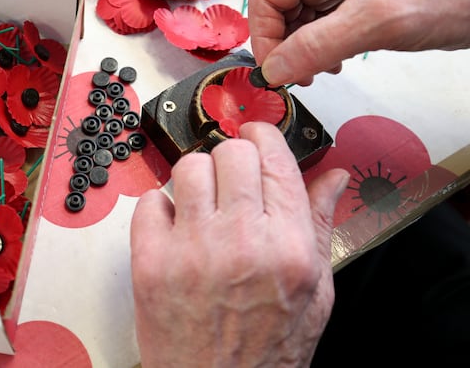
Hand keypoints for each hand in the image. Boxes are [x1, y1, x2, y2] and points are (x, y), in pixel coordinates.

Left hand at [130, 122, 348, 367]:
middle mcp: (242, 241)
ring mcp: (193, 249)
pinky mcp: (152, 261)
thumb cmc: (268, 349)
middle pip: (230, 152)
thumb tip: (332, 176)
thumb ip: (320, 224)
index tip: (255, 134)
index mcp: (289, 245)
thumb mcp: (316, 292)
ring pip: (188, 167)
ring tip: (202, 206)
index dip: (262, 135)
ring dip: (196, 179)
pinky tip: (175, 230)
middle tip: (231, 180)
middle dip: (231, 158)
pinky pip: (149, 201)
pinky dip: (160, 209)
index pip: (273, 155)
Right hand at [248, 0, 469, 85]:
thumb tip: (272, 70)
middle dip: (282, 45)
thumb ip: (317, 46)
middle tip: (298, 77)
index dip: (264, 36)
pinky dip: (319, 47)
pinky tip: (334, 62)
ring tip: (319, 71)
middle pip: (279, 7)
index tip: (276, 71)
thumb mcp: (375, 22)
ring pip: (299, 18)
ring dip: (300, 49)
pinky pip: (321, 24)